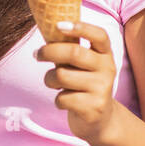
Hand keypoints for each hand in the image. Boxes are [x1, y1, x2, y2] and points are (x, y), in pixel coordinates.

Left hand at [38, 21, 117, 143]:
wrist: (101, 120)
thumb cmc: (84, 85)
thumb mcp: (83, 65)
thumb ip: (70, 50)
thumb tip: (46, 30)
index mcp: (105, 54)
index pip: (99, 35)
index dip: (80, 27)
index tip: (59, 25)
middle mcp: (107, 69)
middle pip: (73, 52)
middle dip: (49, 51)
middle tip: (37, 55)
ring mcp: (101, 89)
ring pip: (62, 76)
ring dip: (49, 79)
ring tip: (53, 83)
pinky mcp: (93, 108)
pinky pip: (62, 98)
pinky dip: (57, 100)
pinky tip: (64, 101)